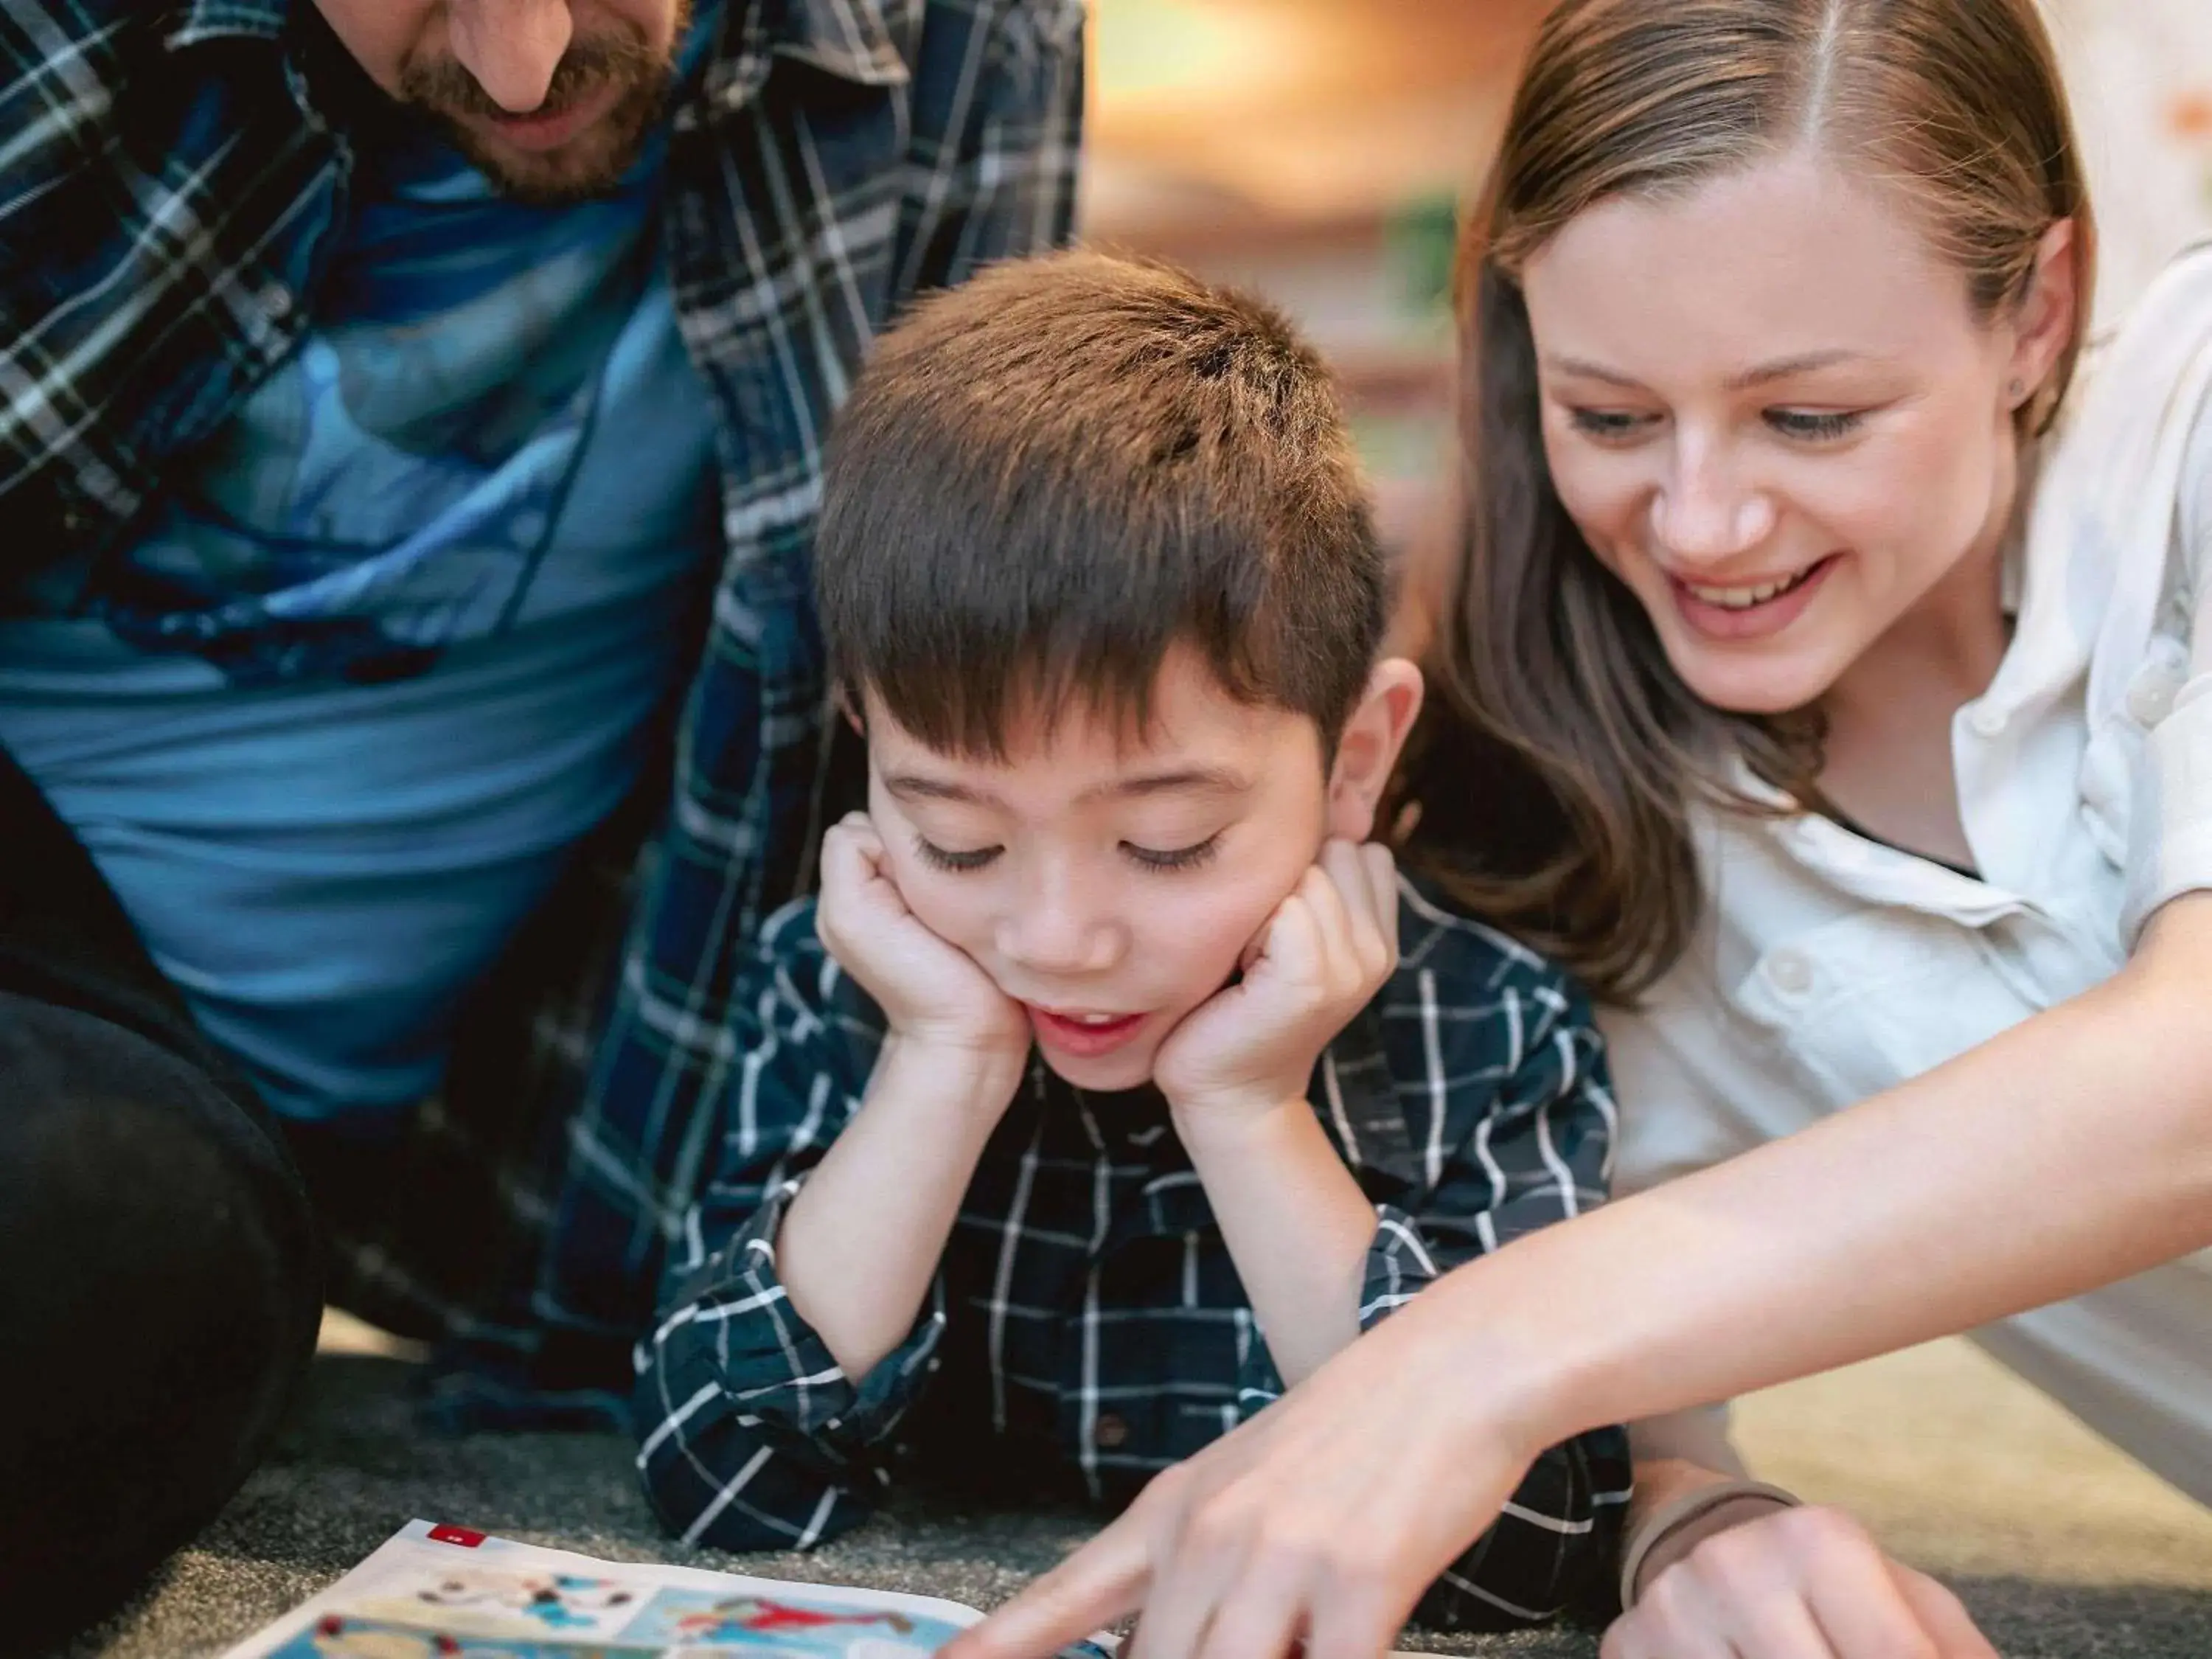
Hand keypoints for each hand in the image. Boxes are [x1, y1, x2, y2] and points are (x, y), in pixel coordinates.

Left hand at [816, 812, 1028, 1062]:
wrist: (972, 1037)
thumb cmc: (911, 981)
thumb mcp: (850, 915)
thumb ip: (849, 855)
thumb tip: (892, 829)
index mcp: (855, 883)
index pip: (863, 822)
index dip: (887, 842)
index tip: (908, 883)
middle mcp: (892, 878)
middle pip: (902, 824)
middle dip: (919, 847)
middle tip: (937, 891)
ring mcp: (936, 887)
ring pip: (939, 836)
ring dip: (951, 857)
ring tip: (959, 896)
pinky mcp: (977, 894)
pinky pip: (975, 853)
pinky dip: (976, 867)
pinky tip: (980, 897)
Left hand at [938, 1285, 1538, 1658]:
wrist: (1450, 1366)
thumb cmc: (1353, 1432)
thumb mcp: (1242, 1484)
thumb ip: (1186, 1572)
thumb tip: (1137, 1649)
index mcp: (1171, 1513)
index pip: (1064, 1601)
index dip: (997, 1645)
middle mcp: (1209, 1538)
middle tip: (1228, 1650)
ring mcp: (1281, 1561)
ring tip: (1287, 1644)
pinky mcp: (1360, 1584)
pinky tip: (1345, 1652)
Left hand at [1154, 840, 1398, 1129]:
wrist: (1230, 1095)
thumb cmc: (1239, 1006)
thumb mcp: (1290, 934)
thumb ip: (1313, 882)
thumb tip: (1312, 808)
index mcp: (1380, 931)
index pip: (1353, 845)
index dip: (1302, 872)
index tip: (1278, 930)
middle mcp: (1378, 946)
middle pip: (1329, 849)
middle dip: (1282, 883)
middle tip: (1260, 948)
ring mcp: (1354, 964)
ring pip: (1304, 873)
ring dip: (1262, 907)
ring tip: (1251, 961)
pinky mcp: (1315, 979)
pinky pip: (1285, 908)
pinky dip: (1251, 932)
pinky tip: (1244, 975)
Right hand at [1604, 1507, 1998, 1658]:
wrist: (1709, 1543)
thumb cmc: (1834, 1589)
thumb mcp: (1911, 1605)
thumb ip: (1956, 1653)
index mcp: (1819, 1541)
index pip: (1895, 1658)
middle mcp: (1734, 1564)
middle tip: (1843, 1654)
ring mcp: (1672, 1609)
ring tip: (1807, 1648)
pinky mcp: (1626, 1644)